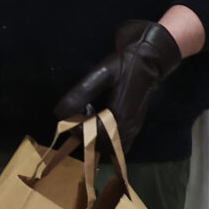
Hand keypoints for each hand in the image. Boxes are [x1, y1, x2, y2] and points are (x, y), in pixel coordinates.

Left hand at [56, 19, 183, 136]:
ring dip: (93, 135)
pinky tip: (101, 120)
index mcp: (120, 117)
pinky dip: (104, 138)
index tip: (79, 107)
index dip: (78, 126)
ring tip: (93, 113)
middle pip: (98, 145)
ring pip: (107, 147)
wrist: (147, 61)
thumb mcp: (100, 75)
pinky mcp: (134, 129)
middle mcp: (128, 129)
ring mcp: (133, 131)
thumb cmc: (123, 65)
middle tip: (84, 109)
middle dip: (85, 131)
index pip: (90, 136)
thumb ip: (80, 93)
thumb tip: (61, 113)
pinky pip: (116, 144)